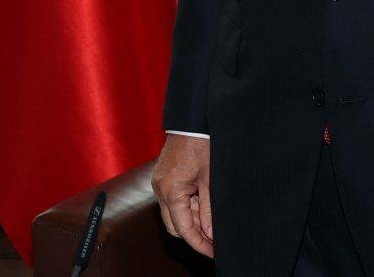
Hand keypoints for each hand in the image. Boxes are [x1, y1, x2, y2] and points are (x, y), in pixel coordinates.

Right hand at [152, 133, 213, 257]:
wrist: (190, 121)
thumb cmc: (201, 145)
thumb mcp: (210, 180)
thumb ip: (208, 209)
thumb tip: (209, 233)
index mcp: (171, 190)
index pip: (183, 228)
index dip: (199, 243)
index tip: (213, 252)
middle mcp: (160, 189)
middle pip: (174, 225)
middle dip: (194, 234)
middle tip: (214, 239)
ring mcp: (159, 183)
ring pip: (173, 213)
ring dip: (191, 219)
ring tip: (211, 218)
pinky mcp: (162, 177)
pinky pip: (171, 200)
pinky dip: (186, 206)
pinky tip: (202, 203)